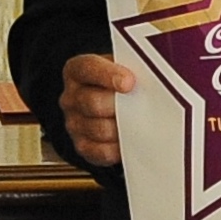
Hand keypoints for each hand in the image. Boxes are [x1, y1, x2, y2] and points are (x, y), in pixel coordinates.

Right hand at [59, 51, 135, 166]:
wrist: (117, 105)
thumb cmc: (121, 84)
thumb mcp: (123, 68)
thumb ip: (130, 69)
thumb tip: (149, 78)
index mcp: (77, 71)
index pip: (87, 68)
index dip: (107, 75)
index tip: (129, 82)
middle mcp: (71, 97)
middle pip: (92, 102)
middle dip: (120, 105)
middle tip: (141, 106)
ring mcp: (74, 123)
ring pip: (100, 129)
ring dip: (123, 127)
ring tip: (139, 122)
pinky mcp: (82, 146)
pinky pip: (102, 151)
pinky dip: (119, 147)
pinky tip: (130, 139)